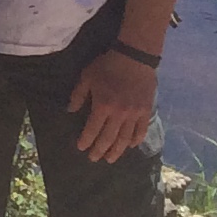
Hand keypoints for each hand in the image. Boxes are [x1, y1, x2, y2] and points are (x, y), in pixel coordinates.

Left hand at [67, 49, 157, 163]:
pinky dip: (136, 140)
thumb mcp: (87, 76)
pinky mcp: (146, 111)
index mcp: (102, 106)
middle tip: (94, 159)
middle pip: (108, 138)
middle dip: (100, 150)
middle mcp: (119, 114)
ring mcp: (134, 114)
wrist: (134, 57)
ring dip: (117, 150)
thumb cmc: (107, 65)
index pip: (92, 129)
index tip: (81, 148)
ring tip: (111, 159)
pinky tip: (131, 146)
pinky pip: (141, 130)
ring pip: (125, 138)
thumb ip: (78, 95)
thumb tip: (70, 111)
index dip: (86, 141)